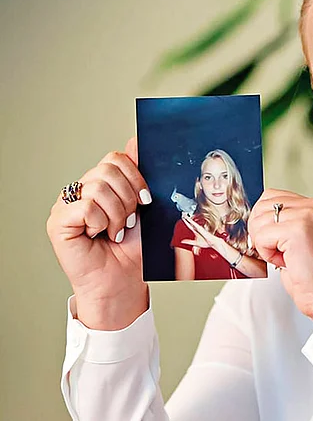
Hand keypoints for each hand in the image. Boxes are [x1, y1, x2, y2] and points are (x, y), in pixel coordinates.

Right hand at [46, 138, 149, 329]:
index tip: (145, 200)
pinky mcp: (58, 221)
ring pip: (98, 188)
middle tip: (129, 220)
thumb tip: (135, 140)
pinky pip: (86, 206)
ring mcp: (66, 205)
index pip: (115, 158)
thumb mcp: (143, 206)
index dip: (136, 176)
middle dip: (129, 197)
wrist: (124, 280)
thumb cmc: (133, 248)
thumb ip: (137, 175)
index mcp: (100, 184)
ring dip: (117, 214)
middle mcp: (81, 191)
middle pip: (108, 169)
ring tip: (116, 230)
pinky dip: (101, 222)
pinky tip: (100, 235)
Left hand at [180, 214, 222, 253]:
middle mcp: (197, 228)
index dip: (186, 222)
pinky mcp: (200, 228)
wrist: (212, 243)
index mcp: (196, 231)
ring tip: (184, 215)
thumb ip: (189, 242)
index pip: (189, 225)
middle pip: (190, 222)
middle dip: (186, 218)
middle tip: (182, 214)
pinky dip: (191, 221)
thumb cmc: (206, 243)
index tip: (183, 218)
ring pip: (192, 222)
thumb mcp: (195, 243)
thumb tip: (182, 241)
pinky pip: (195, 224)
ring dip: (188, 218)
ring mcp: (199, 228)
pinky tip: (188, 219)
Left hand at [248, 189, 312, 323]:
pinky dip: (267, 254)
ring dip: (265, 244)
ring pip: (259, 220)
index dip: (265, 221)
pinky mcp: (297, 230)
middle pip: (263, 205)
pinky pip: (262, 236)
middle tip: (279, 252)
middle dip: (262, 231)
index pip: (274, 196)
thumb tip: (258, 218)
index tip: (275, 241)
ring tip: (287, 258)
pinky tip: (286, 262)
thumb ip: (288, 222)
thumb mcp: (304, 239)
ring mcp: (308, 216)